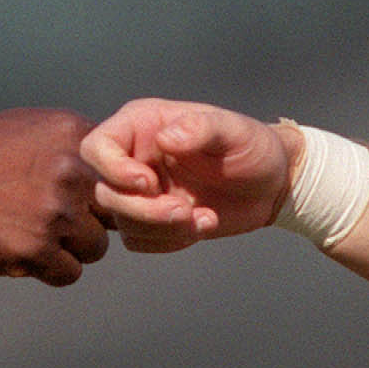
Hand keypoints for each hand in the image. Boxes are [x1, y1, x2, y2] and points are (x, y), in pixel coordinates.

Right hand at [0, 109, 107, 285]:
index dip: (103, 191)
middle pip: (112, 213)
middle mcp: (69, 171)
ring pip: (96, 247)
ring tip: (36, 235)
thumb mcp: (27, 128)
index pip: (120, 174)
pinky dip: (50, 270)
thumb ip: (72, 144)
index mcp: (71, 135)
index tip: (82, 198)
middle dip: (89, 220)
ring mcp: (53, 212)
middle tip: (54, 219)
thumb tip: (114, 166)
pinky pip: (70, 273)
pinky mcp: (35, 249)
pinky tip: (24, 253)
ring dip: (71, 249)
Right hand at [81, 98, 293, 252]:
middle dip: (144, 210)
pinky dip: (169, 241)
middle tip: (183, 210)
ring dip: (161, 229)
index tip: (149, 183)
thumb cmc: (252, 146)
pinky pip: (140, 240)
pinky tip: (202, 224)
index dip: (112, 169)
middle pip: (105, 193)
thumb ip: (200, 127)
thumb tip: (164, 138)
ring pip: (122, 222)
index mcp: (142, 126)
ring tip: (203, 218)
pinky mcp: (153, 220)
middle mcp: (134, 158)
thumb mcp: (233, 130)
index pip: (97, 147)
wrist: (271, 184)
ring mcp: (142, 192)